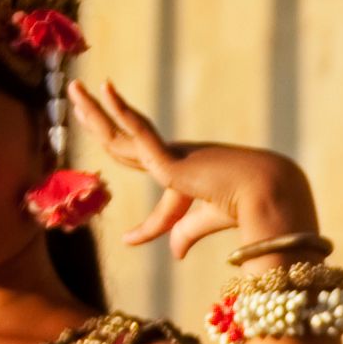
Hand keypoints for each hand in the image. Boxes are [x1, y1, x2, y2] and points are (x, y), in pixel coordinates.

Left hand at [61, 75, 308, 264]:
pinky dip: (122, 112)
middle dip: (96, 118)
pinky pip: (140, 131)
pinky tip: (105, 91)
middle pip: (121, 136)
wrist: (267, 198)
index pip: (139, 162)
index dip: (113, 153)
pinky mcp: (171, 159)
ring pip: (121, 130)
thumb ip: (183, 234)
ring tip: (74, 88)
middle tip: (76, 95)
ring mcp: (169, 153)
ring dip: (96, 109)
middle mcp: (171, 153)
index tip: (98, 168)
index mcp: (177, 165)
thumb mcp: (202, 224)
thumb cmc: (243, 209)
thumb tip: (174, 255)